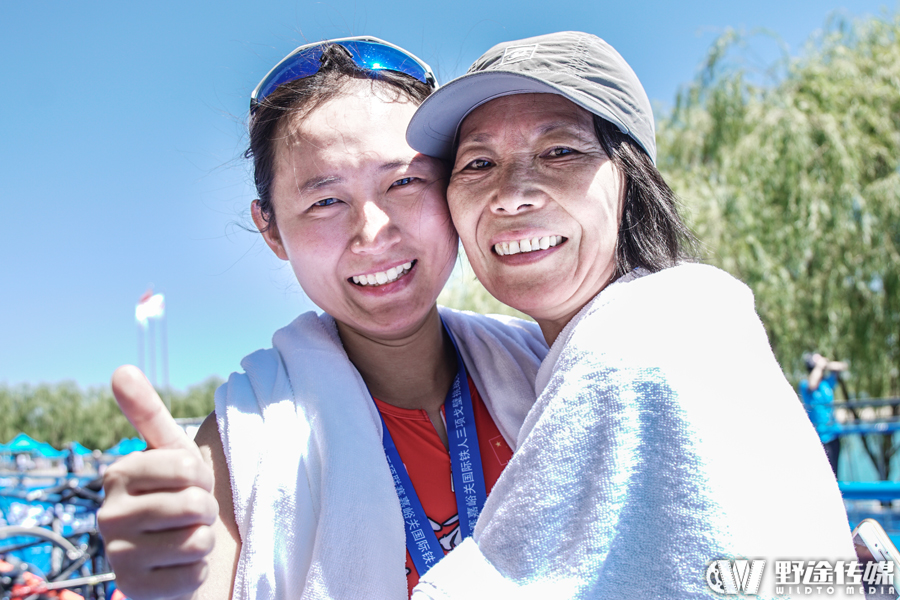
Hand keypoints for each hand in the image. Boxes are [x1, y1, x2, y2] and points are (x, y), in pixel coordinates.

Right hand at [97, 366, 217, 599]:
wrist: (177, 553)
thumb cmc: (178, 494)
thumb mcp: (171, 451)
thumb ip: (148, 412)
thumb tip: (120, 369)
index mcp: (118, 474)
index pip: (189, 467)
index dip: (203, 477)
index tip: (191, 482)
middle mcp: (107, 515)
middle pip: (194, 505)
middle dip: (206, 510)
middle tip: (192, 514)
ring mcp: (117, 555)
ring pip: (196, 540)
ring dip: (204, 540)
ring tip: (186, 538)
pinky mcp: (133, 589)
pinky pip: (193, 575)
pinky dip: (197, 572)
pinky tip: (179, 568)